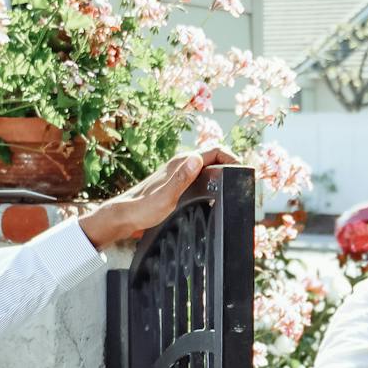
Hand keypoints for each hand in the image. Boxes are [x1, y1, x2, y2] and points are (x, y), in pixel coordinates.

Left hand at [78, 144, 238, 247]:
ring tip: (233, 187)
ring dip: (221, 173)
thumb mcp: (166, 196)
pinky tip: (213, 195)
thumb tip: (197, 159)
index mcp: (181, 163)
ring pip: (206, 167)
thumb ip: (182, 178)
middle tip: (242, 181)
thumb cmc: (142, 208)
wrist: (124, 217)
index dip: (232, 157)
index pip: (214, 151)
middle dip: (230, 165)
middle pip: (213, 158)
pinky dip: (211, 181)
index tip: (242, 170)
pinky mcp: (176, 183)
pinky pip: (199, 177)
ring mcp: (178, 173)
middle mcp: (180, 164)